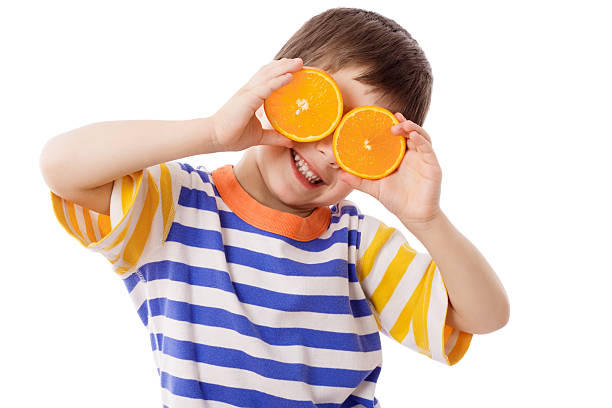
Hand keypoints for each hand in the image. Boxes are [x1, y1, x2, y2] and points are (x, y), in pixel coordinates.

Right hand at [211, 58, 302, 151]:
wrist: (215, 138)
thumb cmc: (233, 135)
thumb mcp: (259, 136)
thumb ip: (275, 136)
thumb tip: (291, 141)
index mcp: (251, 96)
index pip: (266, 78)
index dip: (279, 71)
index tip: (293, 68)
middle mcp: (249, 90)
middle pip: (269, 72)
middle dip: (284, 65)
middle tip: (300, 62)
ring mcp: (248, 93)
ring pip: (269, 75)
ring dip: (284, 68)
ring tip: (298, 63)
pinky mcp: (247, 99)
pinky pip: (266, 87)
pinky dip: (278, 81)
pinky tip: (289, 77)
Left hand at [339, 112, 442, 228]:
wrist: (413, 216)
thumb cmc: (396, 200)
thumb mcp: (375, 188)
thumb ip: (359, 180)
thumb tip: (341, 174)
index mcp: (400, 156)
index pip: (397, 136)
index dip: (392, 124)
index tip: (383, 116)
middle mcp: (413, 154)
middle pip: (409, 132)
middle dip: (402, 123)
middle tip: (392, 119)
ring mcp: (424, 159)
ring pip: (421, 136)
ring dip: (412, 128)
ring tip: (401, 125)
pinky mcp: (432, 166)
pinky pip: (428, 149)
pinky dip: (421, 141)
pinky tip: (413, 137)